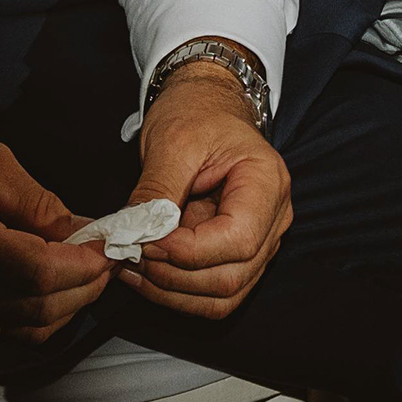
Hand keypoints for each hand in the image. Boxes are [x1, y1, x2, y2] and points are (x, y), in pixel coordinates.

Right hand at [0, 99, 112, 353]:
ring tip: (84, 268)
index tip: (109, 244)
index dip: (84, 265)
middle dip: (85, 287)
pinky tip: (50, 283)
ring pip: (27, 330)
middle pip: (40, 311)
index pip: (40, 275)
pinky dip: (39, 316)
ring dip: (66, 305)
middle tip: (106, 256)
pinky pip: (5, 332)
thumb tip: (84, 233)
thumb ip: (38, 202)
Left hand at [120, 59, 292, 320]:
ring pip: (222, 295)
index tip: (145, 241)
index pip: (237, 240)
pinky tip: (144, 271)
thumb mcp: (173, 142)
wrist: (206, 105)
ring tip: (130, 265)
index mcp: (267, 183)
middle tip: (129, 254)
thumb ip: (157, 191)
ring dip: (171, 291)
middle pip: (232, 276)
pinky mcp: (235, 254)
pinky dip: (175, 290)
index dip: (188, 252)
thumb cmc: (198, 113)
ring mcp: (258, 241)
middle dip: (174, 276)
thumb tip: (136, 235)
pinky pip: (211, 292)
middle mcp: (272, 219)